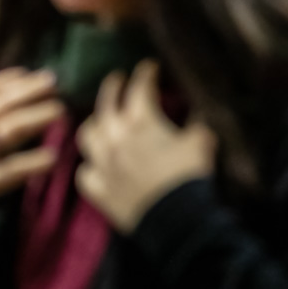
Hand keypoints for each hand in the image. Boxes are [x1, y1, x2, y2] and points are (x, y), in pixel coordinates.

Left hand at [75, 60, 216, 232]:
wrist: (177, 220)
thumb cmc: (190, 178)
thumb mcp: (201, 144)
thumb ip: (198, 126)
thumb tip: (200, 114)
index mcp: (140, 121)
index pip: (140, 88)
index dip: (146, 75)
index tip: (150, 67)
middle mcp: (113, 137)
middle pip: (105, 104)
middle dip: (112, 88)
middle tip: (117, 80)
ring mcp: (101, 163)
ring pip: (87, 134)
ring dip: (95, 124)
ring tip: (101, 120)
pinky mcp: (97, 189)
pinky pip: (85, 173)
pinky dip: (91, 166)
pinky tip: (95, 165)